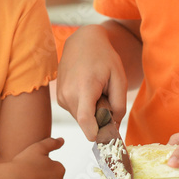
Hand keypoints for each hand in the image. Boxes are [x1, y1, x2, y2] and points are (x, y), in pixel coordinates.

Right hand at [7, 137, 65, 178]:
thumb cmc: (23, 164)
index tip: (33, 165)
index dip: (43, 165)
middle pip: (53, 178)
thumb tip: (62, 140)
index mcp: (60, 169)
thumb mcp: (37, 147)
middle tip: (30, 174)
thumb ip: (52, 143)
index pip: (55, 166)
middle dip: (45, 176)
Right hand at [57, 25, 127, 140]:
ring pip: (82, 119)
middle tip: (106, 98)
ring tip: (96, 90)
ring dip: (92, 112)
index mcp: (84, 88)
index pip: (86, 121)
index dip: (97, 134)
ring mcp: (61, 97)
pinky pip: (76, 112)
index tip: (106, 136)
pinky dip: (85, 107)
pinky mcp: (59, 98)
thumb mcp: (119, 78)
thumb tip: (113, 126)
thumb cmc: (104, 58)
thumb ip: (119, 105)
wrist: (82, 42)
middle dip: (99, 118)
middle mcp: (68, 95)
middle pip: (87, 123)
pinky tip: (87, 89)